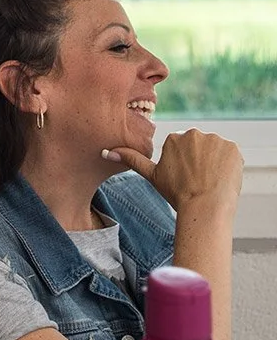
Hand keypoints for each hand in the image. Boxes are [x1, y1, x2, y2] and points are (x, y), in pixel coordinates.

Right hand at [103, 129, 242, 211]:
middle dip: (200, 162)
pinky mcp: (233, 148)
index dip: (184, 167)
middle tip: (197, 181)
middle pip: (199, 148)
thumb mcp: (152, 176)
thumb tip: (107, 152)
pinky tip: (221, 178)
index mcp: (174, 138)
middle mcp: (194, 133)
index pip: (183, 150)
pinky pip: (230, 155)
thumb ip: (131, 160)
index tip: (185, 180)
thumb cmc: (177, 193)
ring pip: (215, 151)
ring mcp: (215, 140)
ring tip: (210, 181)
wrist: (205, 206)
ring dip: (214, 163)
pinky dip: (228, 166)